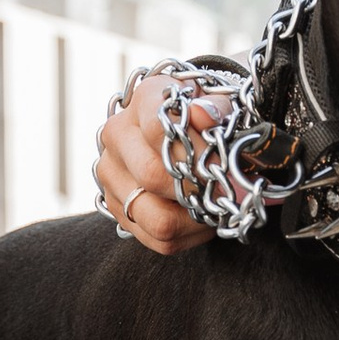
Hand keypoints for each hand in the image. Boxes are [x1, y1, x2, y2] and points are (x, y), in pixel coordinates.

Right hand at [95, 71, 218, 256]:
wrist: (178, 131)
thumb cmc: (203, 117)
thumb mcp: (216, 101)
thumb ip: (216, 107)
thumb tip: (204, 115)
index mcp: (143, 99)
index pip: (160, 129)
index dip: (197, 151)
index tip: (223, 162)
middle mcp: (118, 135)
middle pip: (153, 176)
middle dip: (198, 189)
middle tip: (226, 191)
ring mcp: (111, 174)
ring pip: (155, 217)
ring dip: (196, 219)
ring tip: (217, 208)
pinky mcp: (117, 207)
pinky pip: (158, 239)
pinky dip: (189, 235)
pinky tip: (203, 218)